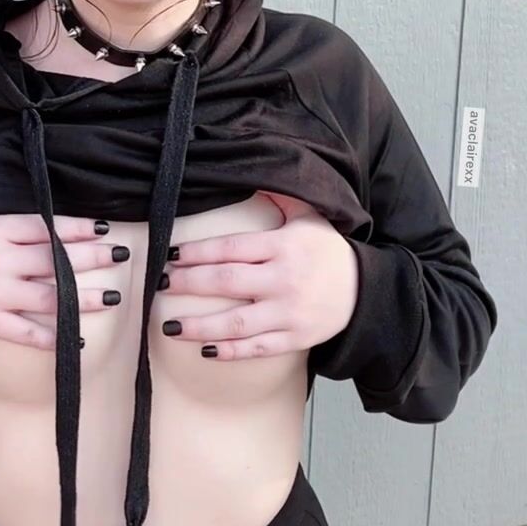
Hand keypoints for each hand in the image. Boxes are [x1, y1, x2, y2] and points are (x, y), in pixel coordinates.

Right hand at [0, 211, 126, 350]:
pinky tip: (75, 338)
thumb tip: (36, 204)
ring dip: (82, 299)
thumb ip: (0, 214)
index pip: (45, 227)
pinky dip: (51, 337)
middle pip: (55, 260)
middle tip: (119, 256)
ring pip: (48, 297)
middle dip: (91, 258)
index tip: (102, 229)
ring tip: (110, 297)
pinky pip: (25, 331)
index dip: (77, 229)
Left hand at [162, 208, 359, 359]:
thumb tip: (251, 174)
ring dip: (201, 325)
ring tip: (170, 326)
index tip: (171, 254)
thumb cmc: (329, 251)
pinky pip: (258, 347)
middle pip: (228, 281)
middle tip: (161, 284)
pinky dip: (232, 351)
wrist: (366, 290)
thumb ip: (279, 197)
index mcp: (283, 246)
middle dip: (190, 283)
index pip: (232, 247)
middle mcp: (284, 279)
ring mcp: (289, 312)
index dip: (198, 252)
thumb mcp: (309, 216)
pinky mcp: (296, 338)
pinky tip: (207, 350)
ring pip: (238, 322)